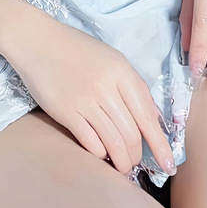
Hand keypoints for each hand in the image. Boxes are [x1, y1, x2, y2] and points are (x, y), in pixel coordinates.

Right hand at [2, 19, 177, 177]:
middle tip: (136, 164)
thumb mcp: (112, 59)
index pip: (148, 116)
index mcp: (122, 72)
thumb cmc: (77, 50)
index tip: (169, 164)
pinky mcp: (65, 112)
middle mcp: (107, 87)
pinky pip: (90, 142)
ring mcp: (85, 100)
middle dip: (138, 156)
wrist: (37, 40)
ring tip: (122, 167)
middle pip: (132, 134)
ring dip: (121, 160)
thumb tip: (153, 120)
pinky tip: (101, 154)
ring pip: (114, 142)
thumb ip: (133, 87)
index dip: (160, 144)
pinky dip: (100, 153)